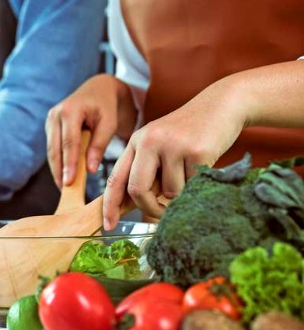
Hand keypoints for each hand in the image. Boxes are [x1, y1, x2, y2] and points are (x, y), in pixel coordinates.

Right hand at [46, 74, 135, 186]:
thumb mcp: (109, 123)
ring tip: (64, 188)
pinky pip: (53, 148)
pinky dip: (58, 162)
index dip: (69, 164)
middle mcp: (55, 114)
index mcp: (70, 110)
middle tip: (65, 190)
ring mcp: (50, 120)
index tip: (69, 182)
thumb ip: (99, 145)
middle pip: (55, 149)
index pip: (68, 142)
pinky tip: (64, 176)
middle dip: (59, 170)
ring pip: (51, 151)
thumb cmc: (107, 106)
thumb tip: (90, 170)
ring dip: (57, 169)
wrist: (98, 89)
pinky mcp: (50, 127)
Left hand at [103, 78, 246, 228]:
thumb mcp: (159, 145)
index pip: (116, 178)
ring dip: (180, 193)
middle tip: (159, 213)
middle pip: (137, 189)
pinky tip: (202, 164)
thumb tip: (136, 207)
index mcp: (136, 141)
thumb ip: (146, 171)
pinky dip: (196, 184)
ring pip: (169, 192)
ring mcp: (173, 145)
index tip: (108, 224)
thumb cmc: (188, 132)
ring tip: (189, 172)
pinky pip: (191, 185)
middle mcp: (149, 141)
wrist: (222, 104)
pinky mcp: (197, 151)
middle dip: (148, 207)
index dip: (110, 204)